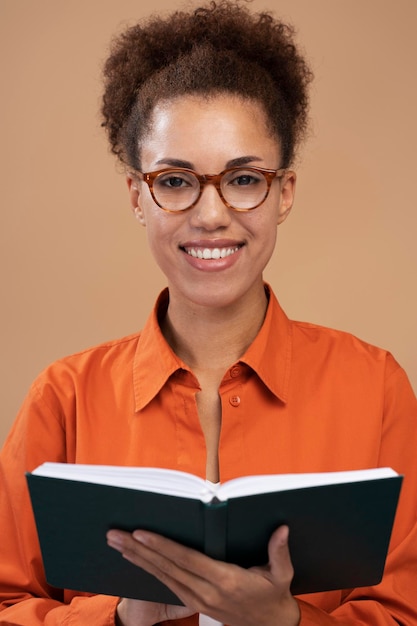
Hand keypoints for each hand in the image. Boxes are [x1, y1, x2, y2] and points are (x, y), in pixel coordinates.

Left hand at [107, 525, 299, 625]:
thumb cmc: (274, 598)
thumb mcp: (282, 576)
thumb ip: (279, 552)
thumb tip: (281, 529)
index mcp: (225, 581)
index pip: (187, 560)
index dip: (163, 546)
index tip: (142, 533)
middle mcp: (206, 592)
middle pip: (166, 567)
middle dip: (138, 550)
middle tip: (114, 534)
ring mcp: (197, 600)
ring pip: (162, 576)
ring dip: (137, 559)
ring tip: (116, 543)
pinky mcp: (194, 602)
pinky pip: (166, 584)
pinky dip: (148, 570)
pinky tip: (134, 559)